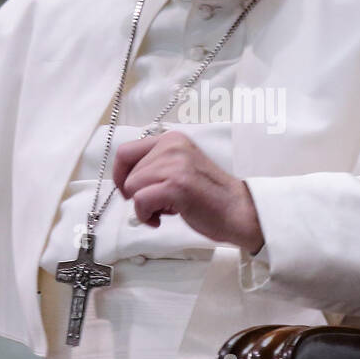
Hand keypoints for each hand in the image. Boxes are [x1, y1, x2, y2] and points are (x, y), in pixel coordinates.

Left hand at [113, 131, 263, 253]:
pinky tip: (162, 219)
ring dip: (143, 206)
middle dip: (136, 194)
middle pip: (127, 173)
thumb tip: (124, 179)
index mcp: (172, 140)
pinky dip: (145, 215)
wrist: (238, 210)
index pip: (126, 152)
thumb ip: (156, 165)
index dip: (120, 175)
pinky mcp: (175, 185)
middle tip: (159, 204)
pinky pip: (140, 201)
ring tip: (165, 210)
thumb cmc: (210, 195)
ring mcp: (174, 165)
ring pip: (131, 187)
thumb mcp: (181, 167)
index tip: (130, 191)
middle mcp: (172, 146)